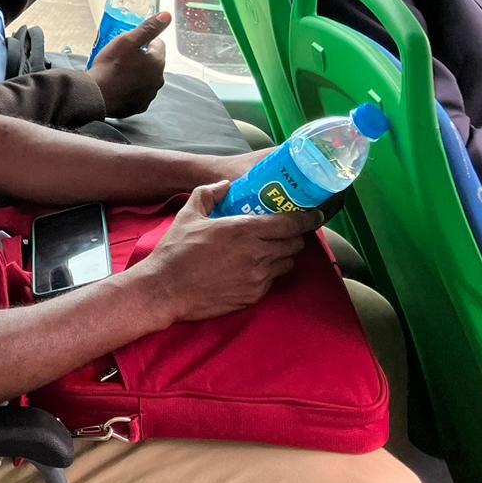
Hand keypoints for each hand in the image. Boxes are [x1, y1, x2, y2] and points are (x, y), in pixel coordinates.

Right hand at [90, 11, 168, 116]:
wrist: (97, 95)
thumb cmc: (110, 66)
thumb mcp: (127, 40)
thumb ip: (149, 28)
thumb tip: (166, 15)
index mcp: (157, 62)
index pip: (158, 45)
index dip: (144, 42)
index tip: (130, 44)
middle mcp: (158, 80)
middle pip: (152, 63)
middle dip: (140, 58)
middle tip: (122, 57)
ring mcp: (149, 94)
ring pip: (146, 78)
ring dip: (136, 74)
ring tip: (118, 72)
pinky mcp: (139, 106)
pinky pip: (138, 93)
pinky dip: (131, 89)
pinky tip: (119, 85)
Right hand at [133, 182, 321, 324]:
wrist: (166, 289)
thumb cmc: (176, 250)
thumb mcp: (189, 214)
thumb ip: (209, 193)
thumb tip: (225, 186)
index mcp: (244, 230)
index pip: (289, 224)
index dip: (307, 218)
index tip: (314, 214)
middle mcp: (257, 254)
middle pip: (294, 244)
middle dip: (295, 236)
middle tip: (288, 230)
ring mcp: (257, 278)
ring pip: (286, 263)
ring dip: (284, 254)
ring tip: (272, 248)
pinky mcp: (253, 296)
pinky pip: (273, 281)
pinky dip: (270, 272)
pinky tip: (256, 266)